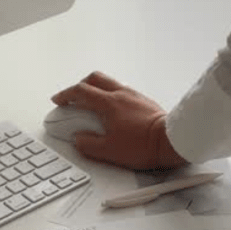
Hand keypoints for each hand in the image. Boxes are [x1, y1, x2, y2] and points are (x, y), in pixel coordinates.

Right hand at [51, 72, 187, 169]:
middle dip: (80, 85)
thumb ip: (89, 144)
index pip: (80, 92)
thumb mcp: (109, 151)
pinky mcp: (145, 102)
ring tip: (94, 104)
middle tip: (74, 97)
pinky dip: (113, 96)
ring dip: (98, 89)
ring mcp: (135, 96)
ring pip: (110, 83)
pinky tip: (115, 110)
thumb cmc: (144, 145)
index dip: (66, 95)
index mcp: (109, 103)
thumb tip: (79, 139)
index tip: (59, 100)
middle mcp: (121, 94)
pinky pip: (124, 91)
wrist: (171, 141)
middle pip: (95, 79)